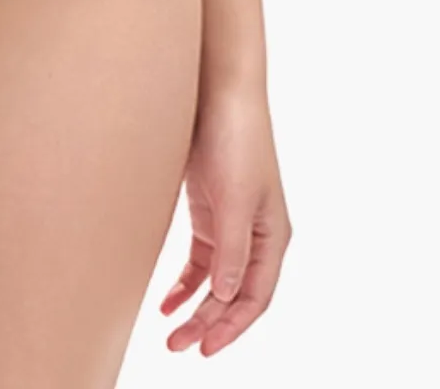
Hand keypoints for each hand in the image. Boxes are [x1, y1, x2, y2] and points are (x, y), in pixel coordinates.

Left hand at [160, 82, 291, 356]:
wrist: (218, 90)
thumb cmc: (236, 140)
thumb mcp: (233, 200)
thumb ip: (232, 251)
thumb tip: (227, 297)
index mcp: (273, 236)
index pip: (255, 298)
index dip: (231, 328)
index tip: (203, 349)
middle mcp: (255, 235)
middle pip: (234, 295)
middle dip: (209, 324)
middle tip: (178, 347)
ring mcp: (231, 222)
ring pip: (216, 282)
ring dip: (196, 309)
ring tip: (171, 335)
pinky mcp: (208, 208)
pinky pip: (200, 259)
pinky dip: (185, 282)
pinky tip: (167, 300)